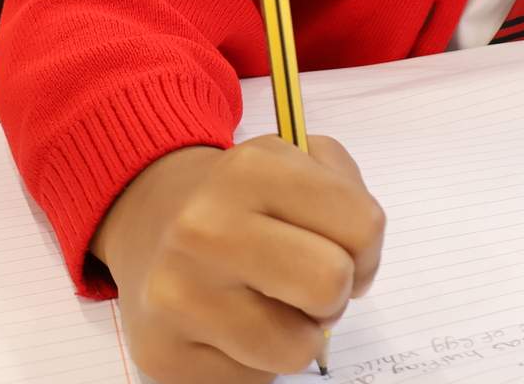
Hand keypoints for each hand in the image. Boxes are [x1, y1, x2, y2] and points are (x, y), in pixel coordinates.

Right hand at [92, 136, 384, 383]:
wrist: (157, 225)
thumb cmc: (250, 200)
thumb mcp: (304, 161)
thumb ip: (350, 195)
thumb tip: (357, 272)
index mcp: (249, 171)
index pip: (363, 226)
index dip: (367, 247)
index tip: (342, 247)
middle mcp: (203, 228)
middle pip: (329, 285)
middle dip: (336, 292)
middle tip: (310, 281)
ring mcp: (175, 295)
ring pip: (295, 348)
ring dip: (298, 333)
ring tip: (270, 303)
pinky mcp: (162, 354)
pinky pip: (253, 380)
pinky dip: (257, 360)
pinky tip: (233, 325)